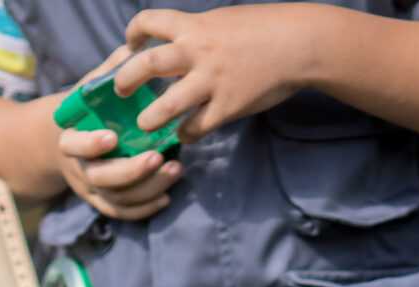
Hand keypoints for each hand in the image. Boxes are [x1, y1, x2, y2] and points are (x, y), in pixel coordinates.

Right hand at [56, 46, 181, 219]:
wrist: (65, 142)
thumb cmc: (84, 111)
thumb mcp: (89, 89)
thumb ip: (108, 72)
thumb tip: (132, 48)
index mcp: (69, 139)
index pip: (74, 145)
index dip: (90, 144)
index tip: (112, 136)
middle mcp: (78, 168)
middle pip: (101, 178)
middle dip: (130, 171)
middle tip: (157, 157)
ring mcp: (90, 189)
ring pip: (116, 199)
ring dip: (147, 188)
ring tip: (175, 169)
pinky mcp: (103, 202)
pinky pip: (122, 212)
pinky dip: (144, 209)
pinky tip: (167, 196)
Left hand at [120, 6, 316, 138]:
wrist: (299, 43)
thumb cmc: (265, 29)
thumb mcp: (223, 20)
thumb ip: (198, 32)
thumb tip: (179, 41)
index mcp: (195, 26)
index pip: (149, 22)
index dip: (133, 33)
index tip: (129, 45)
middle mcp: (197, 52)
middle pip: (147, 65)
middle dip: (126, 79)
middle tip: (120, 90)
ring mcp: (212, 81)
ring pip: (166, 105)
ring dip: (150, 118)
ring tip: (144, 124)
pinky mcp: (228, 106)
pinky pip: (197, 127)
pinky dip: (185, 134)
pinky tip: (184, 135)